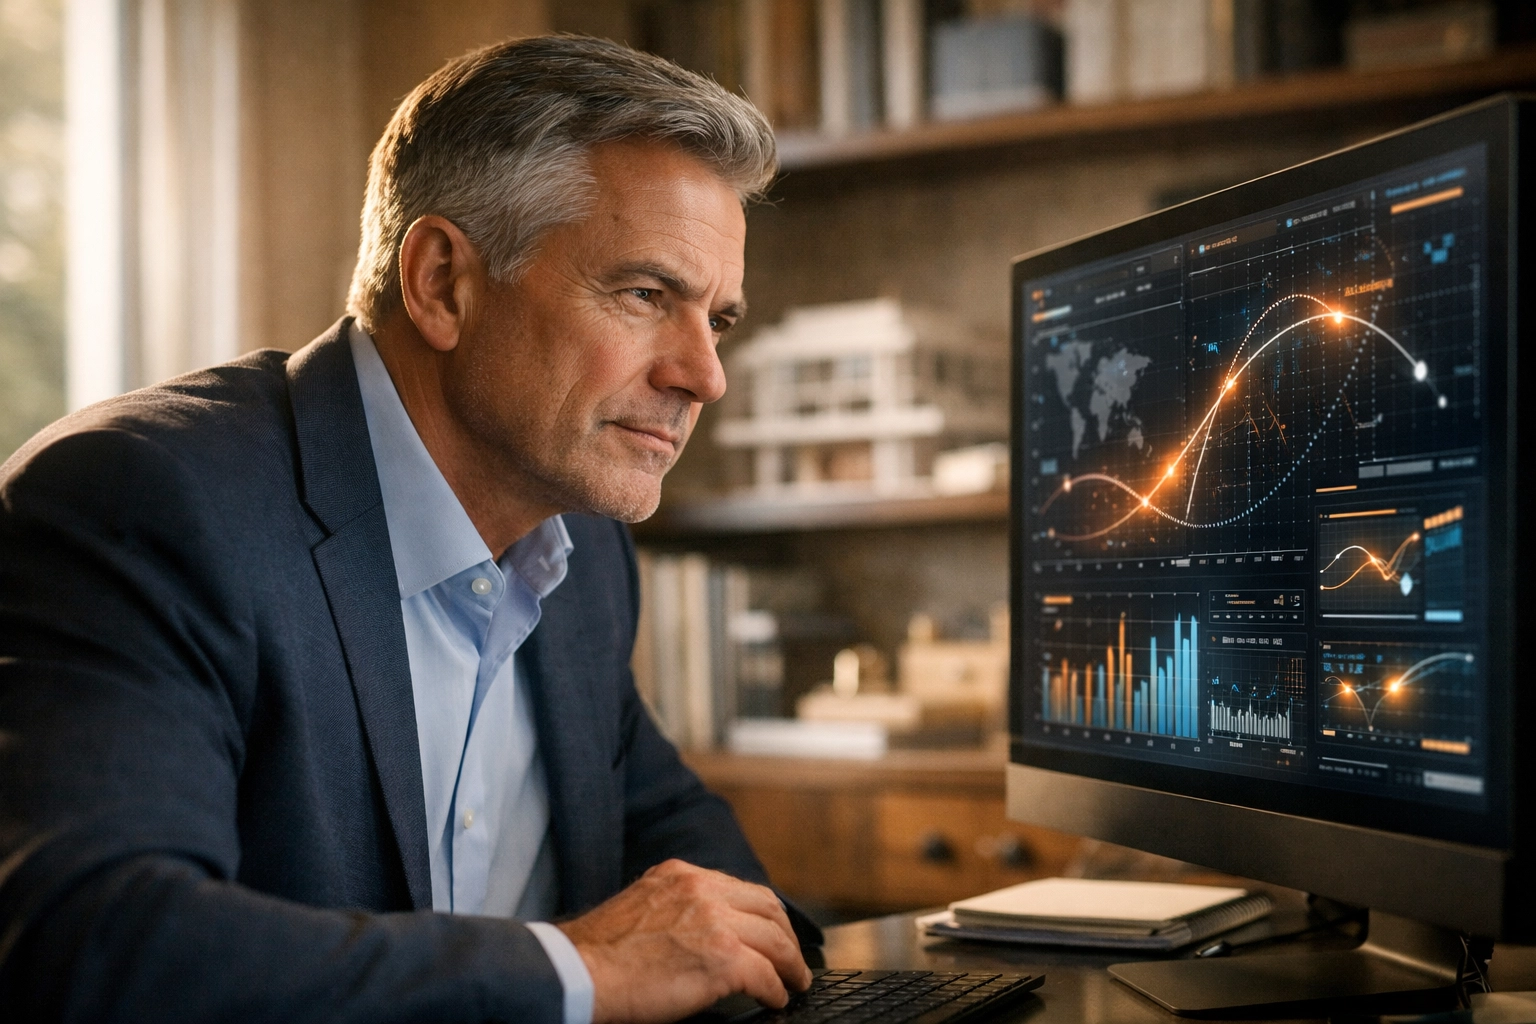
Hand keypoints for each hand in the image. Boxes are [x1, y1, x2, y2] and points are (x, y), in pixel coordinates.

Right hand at [556, 859, 811, 1023]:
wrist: (581, 972)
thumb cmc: (601, 952)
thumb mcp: (642, 905)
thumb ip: (676, 906)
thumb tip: (703, 932)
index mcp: (682, 875)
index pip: (741, 889)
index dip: (764, 914)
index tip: (772, 932)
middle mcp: (702, 889)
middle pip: (767, 908)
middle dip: (785, 935)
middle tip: (792, 959)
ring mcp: (715, 922)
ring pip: (774, 939)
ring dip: (789, 963)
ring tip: (793, 981)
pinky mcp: (723, 959)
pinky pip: (765, 974)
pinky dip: (775, 989)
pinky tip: (774, 999)